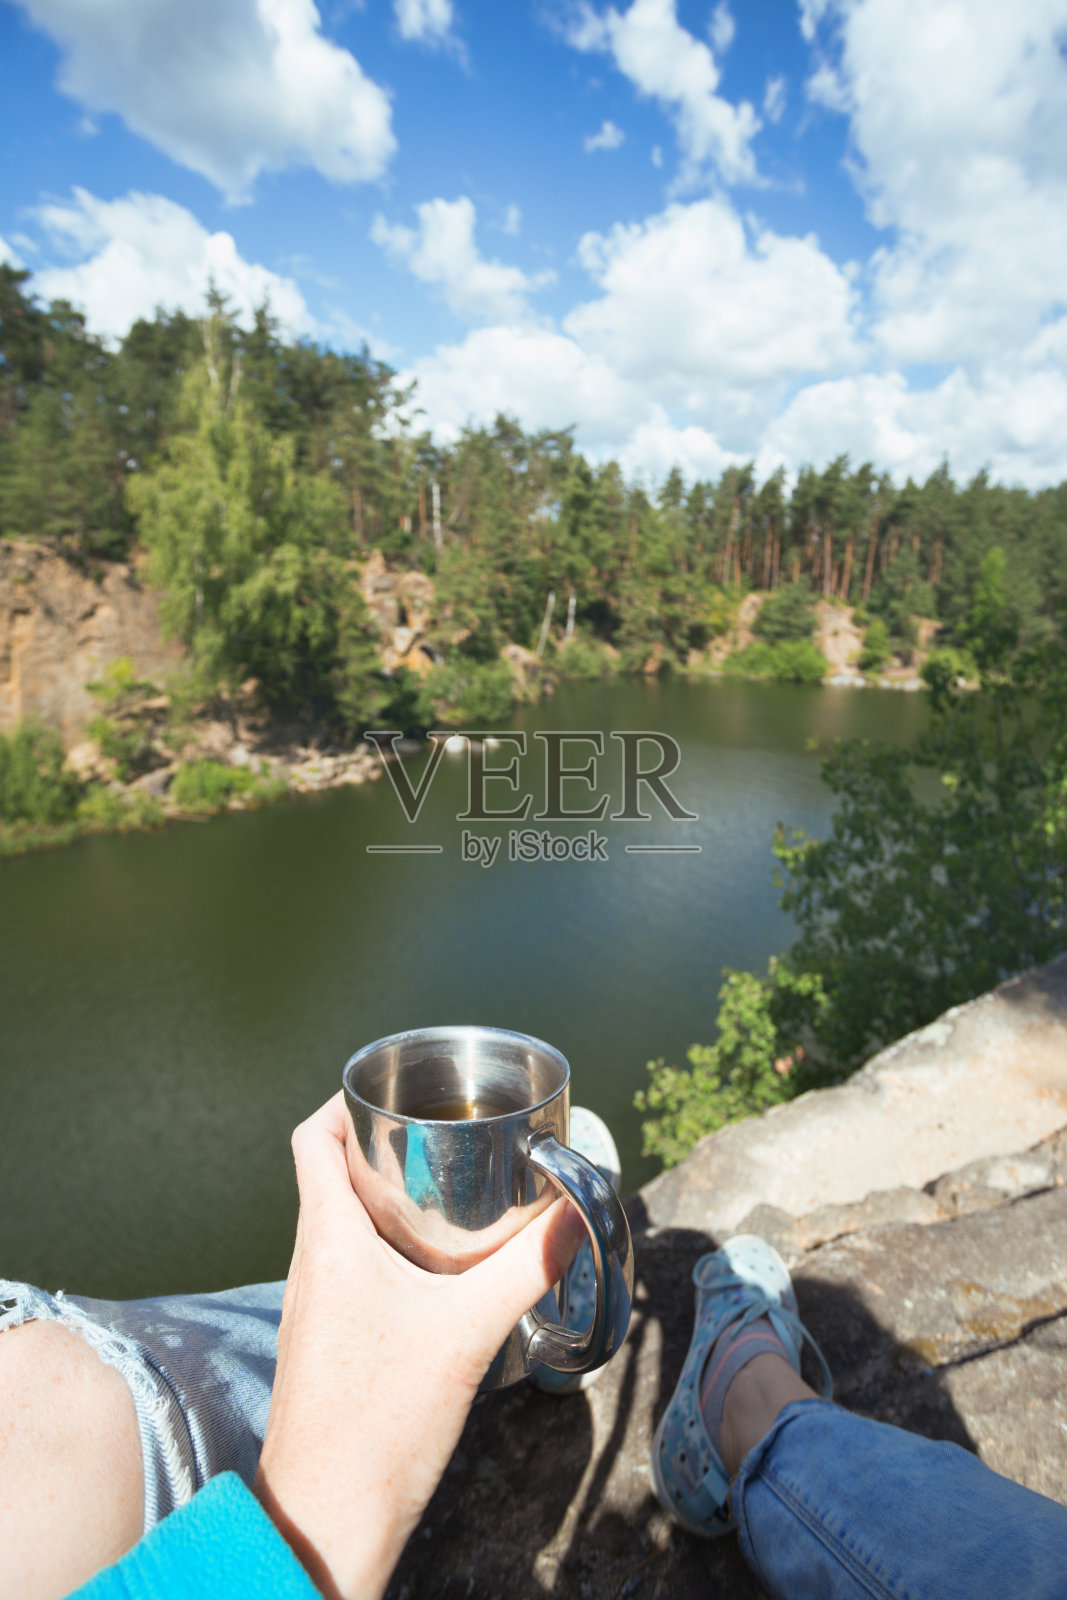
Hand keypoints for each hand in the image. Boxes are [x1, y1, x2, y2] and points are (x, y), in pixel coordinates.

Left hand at [254, 1092, 584, 1599]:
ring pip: (338, 1220)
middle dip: (382, 1144)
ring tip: (447, 1190)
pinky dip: (383, 1245)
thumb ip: (528, 1267)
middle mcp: (310, 1261)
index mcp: (328, 1239)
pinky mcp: (325, 1339)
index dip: (347, 1102)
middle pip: (329, 1172)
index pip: (314, 1137)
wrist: (327, 1516)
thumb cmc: (381, 1425)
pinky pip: (346, 1265)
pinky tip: (434, 1269)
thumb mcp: (469, 1333)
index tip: (399, 1094)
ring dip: (383, 1196)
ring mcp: (313, 1303)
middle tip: (442, 1135)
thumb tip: (578, 1211)